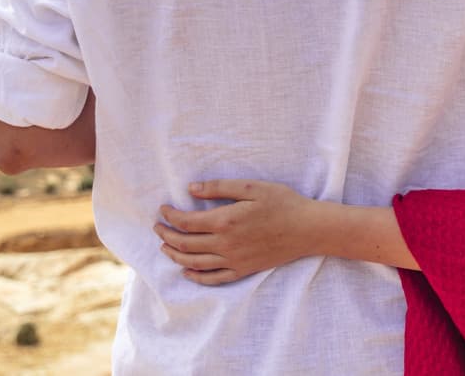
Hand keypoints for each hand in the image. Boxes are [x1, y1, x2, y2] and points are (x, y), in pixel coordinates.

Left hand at [155, 180, 321, 285]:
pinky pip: (214, 278)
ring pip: (195, 263)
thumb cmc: (282, 203)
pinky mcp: (243, 270)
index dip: (170, 216)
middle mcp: (225, 244)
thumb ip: (219, 188)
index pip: (186, 222)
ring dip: (175, 255)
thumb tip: (191, 189)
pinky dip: (196, 276)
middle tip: (157, 228)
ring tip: (165, 247)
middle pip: (185, 244)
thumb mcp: (251, 187)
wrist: (307, 229)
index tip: (163, 209)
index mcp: (225, 221)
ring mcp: (234, 260)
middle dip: (166, 236)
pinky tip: (187, 271)